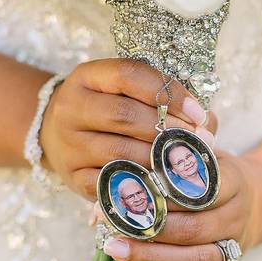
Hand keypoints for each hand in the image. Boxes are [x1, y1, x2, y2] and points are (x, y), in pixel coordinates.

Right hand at [39, 58, 217, 198]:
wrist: (54, 132)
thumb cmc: (106, 107)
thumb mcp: (126, 92)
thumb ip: (165, 99)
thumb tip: (207, 124)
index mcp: (87, 76)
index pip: (129, 75)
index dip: (167, 92)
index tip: (198, 112)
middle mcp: (71, 108)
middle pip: (124, 116)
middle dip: (168, 129)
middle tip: (200, 140)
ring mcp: (68, 144)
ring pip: (120, 154)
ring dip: (160, 160)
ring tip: (188, 163)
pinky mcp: (72, 177)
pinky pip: (111, 185)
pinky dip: (142, 186)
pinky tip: (165, 185)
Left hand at [99, 152, 261, 260]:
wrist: (258, 200)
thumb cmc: (212, 173)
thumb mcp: (201, 153)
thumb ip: (172, 154)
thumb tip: (128, 160)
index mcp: (232, 181)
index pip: (199, 190)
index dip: (163, 193)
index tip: (128, 190)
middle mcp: (236, 217)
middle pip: (195, 229)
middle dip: (150, 229)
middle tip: (110, 224)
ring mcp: (234, 248)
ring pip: (198, 260)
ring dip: (155, 258)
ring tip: (117, 250)